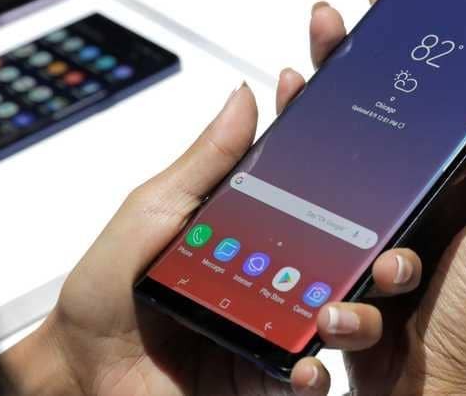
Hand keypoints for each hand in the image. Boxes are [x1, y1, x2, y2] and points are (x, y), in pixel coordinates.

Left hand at [0, 19, 424, 395]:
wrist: (86, 372)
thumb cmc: (109, 292)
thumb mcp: (154, 212)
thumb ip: (205, 161)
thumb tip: (243, 98)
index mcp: (249, 228)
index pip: (301, 183)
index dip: (323, 148)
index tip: (334, 110)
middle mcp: (271, 273)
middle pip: (337, 251)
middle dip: (369, 240)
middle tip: (379, 230)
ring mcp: (274, 324)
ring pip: (339, 312)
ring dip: (352, 308)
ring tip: (335, 306)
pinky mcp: (269, 377)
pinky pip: (311, 377)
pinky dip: (316, 374)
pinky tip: (305, 365)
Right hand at [294, 0, 465, 394]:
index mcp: (452, 189)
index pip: (424, 108)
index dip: (402, 59)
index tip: (382, 11)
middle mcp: (409, 201)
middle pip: (367, 123)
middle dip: (341, 71)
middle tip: (324, 31)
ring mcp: (368, 228)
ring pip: (328, 164)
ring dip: (305, 127)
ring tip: (296, 97)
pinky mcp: (336, 259)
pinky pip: (307, 220)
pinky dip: (291, 206)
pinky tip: (286, 190)